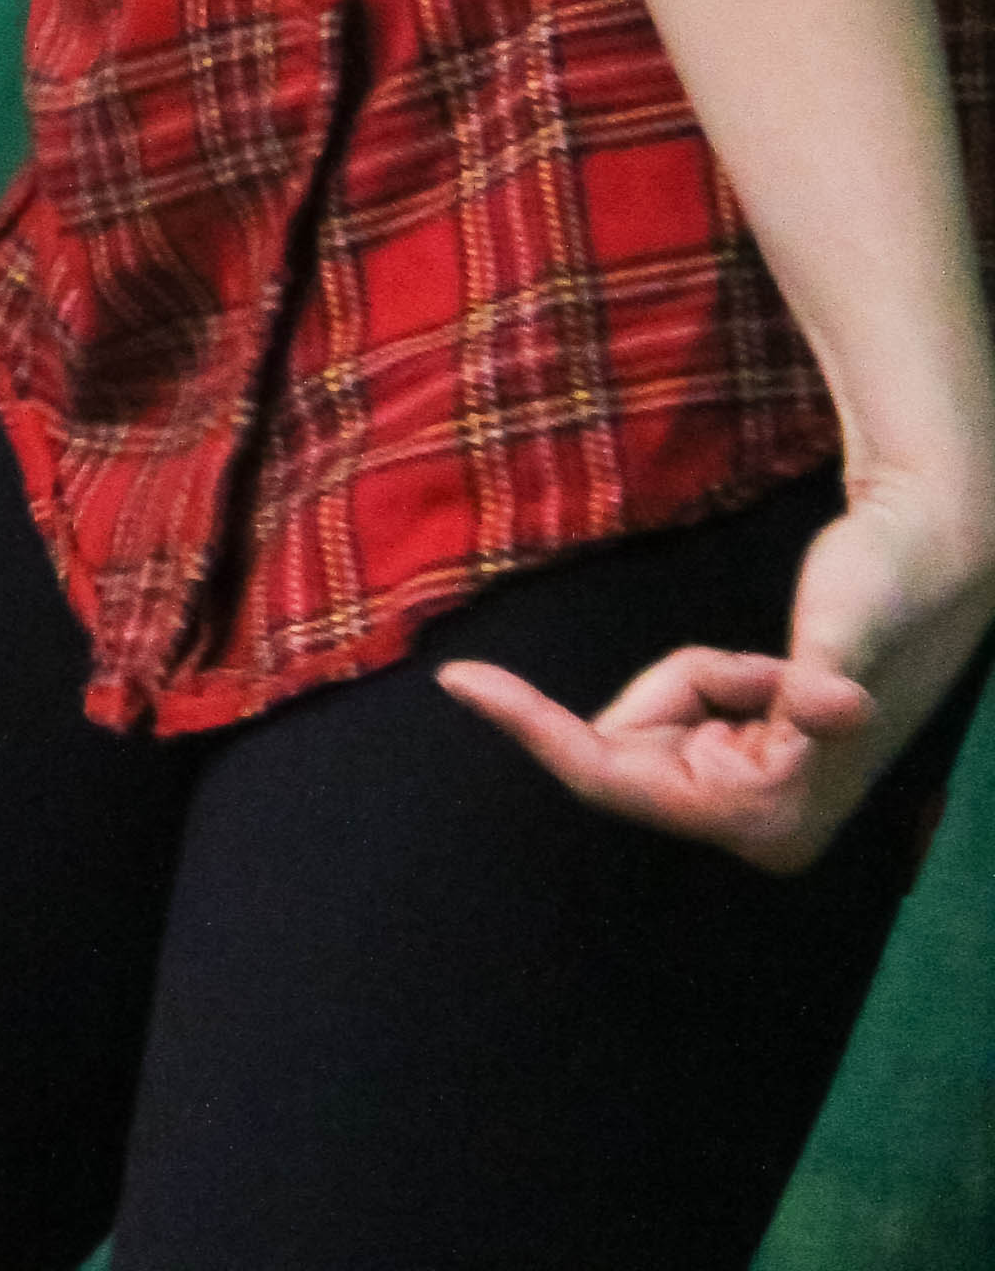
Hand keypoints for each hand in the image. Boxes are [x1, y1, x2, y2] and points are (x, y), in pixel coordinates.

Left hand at [441, 472, 994, 871]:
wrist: (927, 557)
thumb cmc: (888, 582)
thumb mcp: (850, 620)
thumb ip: (822, 674)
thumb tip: (840, 711)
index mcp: (773, 818)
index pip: (612, 777)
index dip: (533, 729)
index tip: (461, 681)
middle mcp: (759, 830)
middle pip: (628, 748)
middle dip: (676, 685)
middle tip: (757, 664)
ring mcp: (750, 801)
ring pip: (651, 725)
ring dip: (700, 677)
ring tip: (774, 666)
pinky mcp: (746, 767)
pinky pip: (677, 712)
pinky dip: (707, 680)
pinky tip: (771, 680)